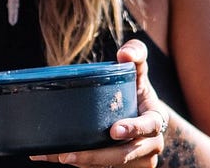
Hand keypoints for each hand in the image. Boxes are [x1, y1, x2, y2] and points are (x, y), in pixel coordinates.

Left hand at [30, 39, 169, 166]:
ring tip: (54, 155)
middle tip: (68, 154)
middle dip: (96, 157)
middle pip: (123, 155)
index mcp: (156, 121)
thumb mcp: (140, 74)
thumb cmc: (139, 94)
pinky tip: (53, 157)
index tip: (113, 130)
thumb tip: (125, 53)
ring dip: (82, 163)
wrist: (147, 123)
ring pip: (109, 166)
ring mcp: (138, 162)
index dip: (133, 128)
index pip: (150, 126)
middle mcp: (151, 146)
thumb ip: (136, 55)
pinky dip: (79, 165)